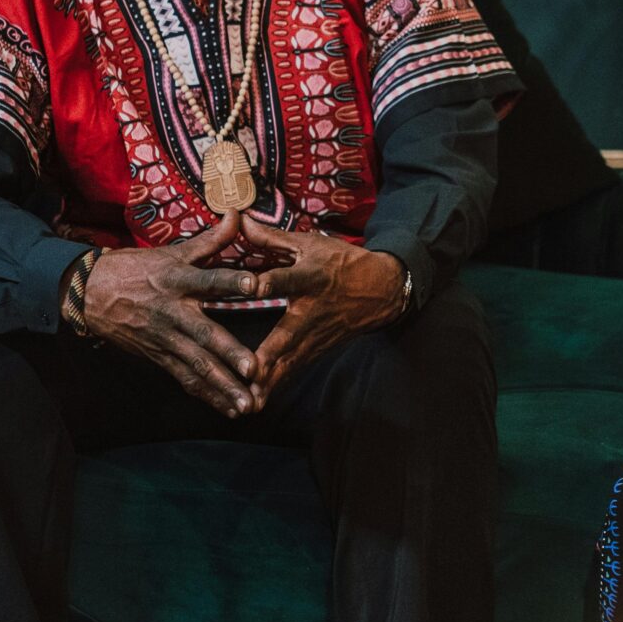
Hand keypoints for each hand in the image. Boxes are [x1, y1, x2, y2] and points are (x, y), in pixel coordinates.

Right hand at [82, 212, 261, 416]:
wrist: (89, 293)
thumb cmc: (136, 269)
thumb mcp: (171, 251)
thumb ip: (210, 239)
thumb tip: (238, 214)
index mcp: (177, 280)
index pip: (207, 279)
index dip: (229, 281)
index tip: (255, 286)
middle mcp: (173, 311)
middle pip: (203, 334)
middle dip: (228, 353)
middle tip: (252, 369)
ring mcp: (165, 337)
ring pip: (196, 365)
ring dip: (222, 386)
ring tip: (247, 403)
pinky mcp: (158, 356)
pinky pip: (185, 378)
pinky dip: (207, 395)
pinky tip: (228, 409)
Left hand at [226, 214, 406, 408]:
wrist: (382, 290)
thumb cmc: (341, 263)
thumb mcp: (311, 244)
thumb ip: (273, 237)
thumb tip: (240, 219)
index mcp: (311, 277)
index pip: (288, 279)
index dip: (270, 281)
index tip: (252, 286)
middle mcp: (312, 310)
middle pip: (287, 335)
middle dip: (268, 356)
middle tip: (247, 374)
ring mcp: (316, 334)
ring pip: (289, 361)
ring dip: (269, 382)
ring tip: (245, 401)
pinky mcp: (317, 349)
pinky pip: (293, 370)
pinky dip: (275, 386)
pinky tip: (255, 402)